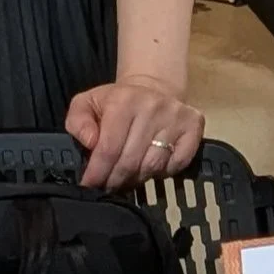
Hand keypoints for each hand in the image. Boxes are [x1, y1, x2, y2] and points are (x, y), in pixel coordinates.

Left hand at [65, 75, 201, 189]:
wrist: (153, 86)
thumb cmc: (116, 101)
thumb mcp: (87, 103)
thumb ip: (78, 122)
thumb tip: (90, 142)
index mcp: (124, 101)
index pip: (109, 148)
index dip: (98, 172)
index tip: (90, 186)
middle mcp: (153, 107)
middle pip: (131, 161)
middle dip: (115, 180)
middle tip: (108, 187)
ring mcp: (176, 117)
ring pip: (154, 166)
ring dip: (137, 179)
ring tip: (127, 178)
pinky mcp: (195, 126)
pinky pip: (178, 163)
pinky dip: (163, 172)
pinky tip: (151, 167)